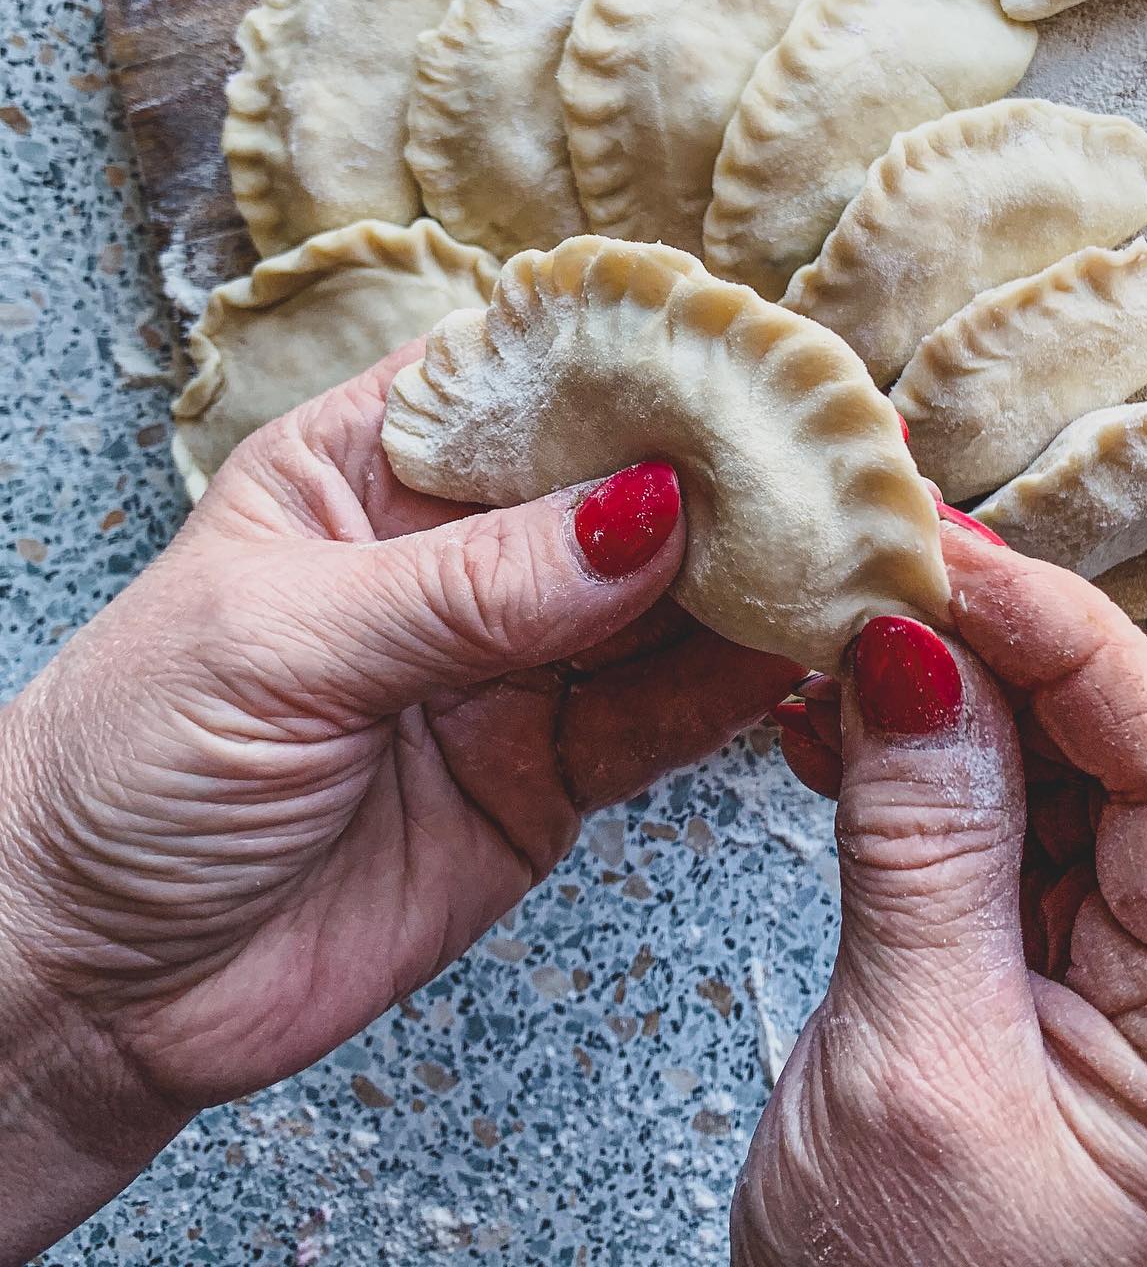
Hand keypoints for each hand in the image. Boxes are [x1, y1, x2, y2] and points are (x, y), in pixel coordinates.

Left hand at [0, 345, 798, 1262]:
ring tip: (857, 552)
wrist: (92, 984)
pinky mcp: (548, 771)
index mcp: (373, 463)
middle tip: (850, 459)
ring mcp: (511, 662)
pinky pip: (659, 721)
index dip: (646, 358)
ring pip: (663, 603)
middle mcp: (457, 549)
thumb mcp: (283, 643)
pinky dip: (733, 693)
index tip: (760, 357)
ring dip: (757, 581)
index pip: (531, 373)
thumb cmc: (126, 766)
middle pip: (623, 485)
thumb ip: (469, 586)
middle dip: (732, 471)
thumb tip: (644, 513)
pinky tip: (799, 659)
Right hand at [733, 516, 1146, 1266]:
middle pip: (1134, 752)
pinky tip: (834, 724)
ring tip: (841, 647)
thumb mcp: (913, 1061)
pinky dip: (913, 757)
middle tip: (890, 576)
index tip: (961, 569)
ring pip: (1060, 764)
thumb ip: (926, 841)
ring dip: (946, 695)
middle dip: (1006, 654)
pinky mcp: (1045, 954)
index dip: (1077, 649)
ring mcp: (1127, 970)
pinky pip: (996, 811)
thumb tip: (918, 656)